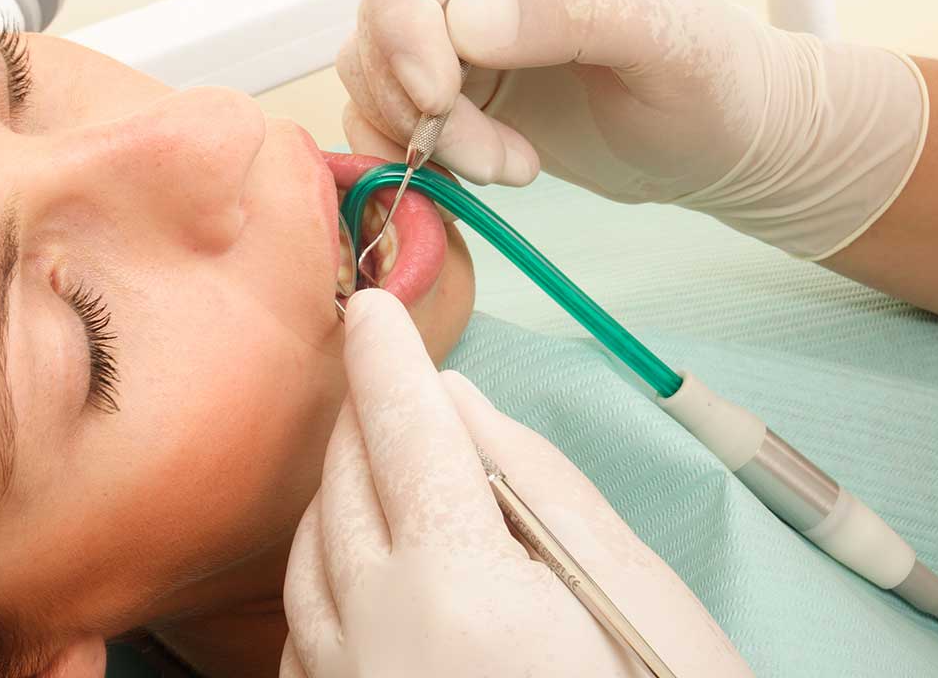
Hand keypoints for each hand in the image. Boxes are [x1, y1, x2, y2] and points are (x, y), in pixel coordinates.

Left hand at [280, 289, 752, 676]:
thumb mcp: (633, 599)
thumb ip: (540, 488)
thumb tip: (461, 408)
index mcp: (460, 584)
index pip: (404, 430)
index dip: (386, 357)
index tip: (367, 305)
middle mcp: (380, 631)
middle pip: (347, 481)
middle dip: (364, 413)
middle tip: (381, 368)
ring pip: (310, 548)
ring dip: (339, 485)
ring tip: (372, 450)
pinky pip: (304, 622)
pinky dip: (325, 566)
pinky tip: (354, 557)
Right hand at [340, 0, 925, 258]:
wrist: (716, 144)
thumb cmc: (711, 77)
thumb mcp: (669, 36)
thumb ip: (577, 8)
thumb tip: (466, 24)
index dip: (406, 15)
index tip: (439, 93)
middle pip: (382, 11)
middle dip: (417, 95)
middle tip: (490, 155)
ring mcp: (456, 32)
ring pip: (372, 70)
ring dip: (425, 135)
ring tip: (510, 165)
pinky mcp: (447, 91)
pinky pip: (383, 116)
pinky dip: (413, 155)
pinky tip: (486, 172)